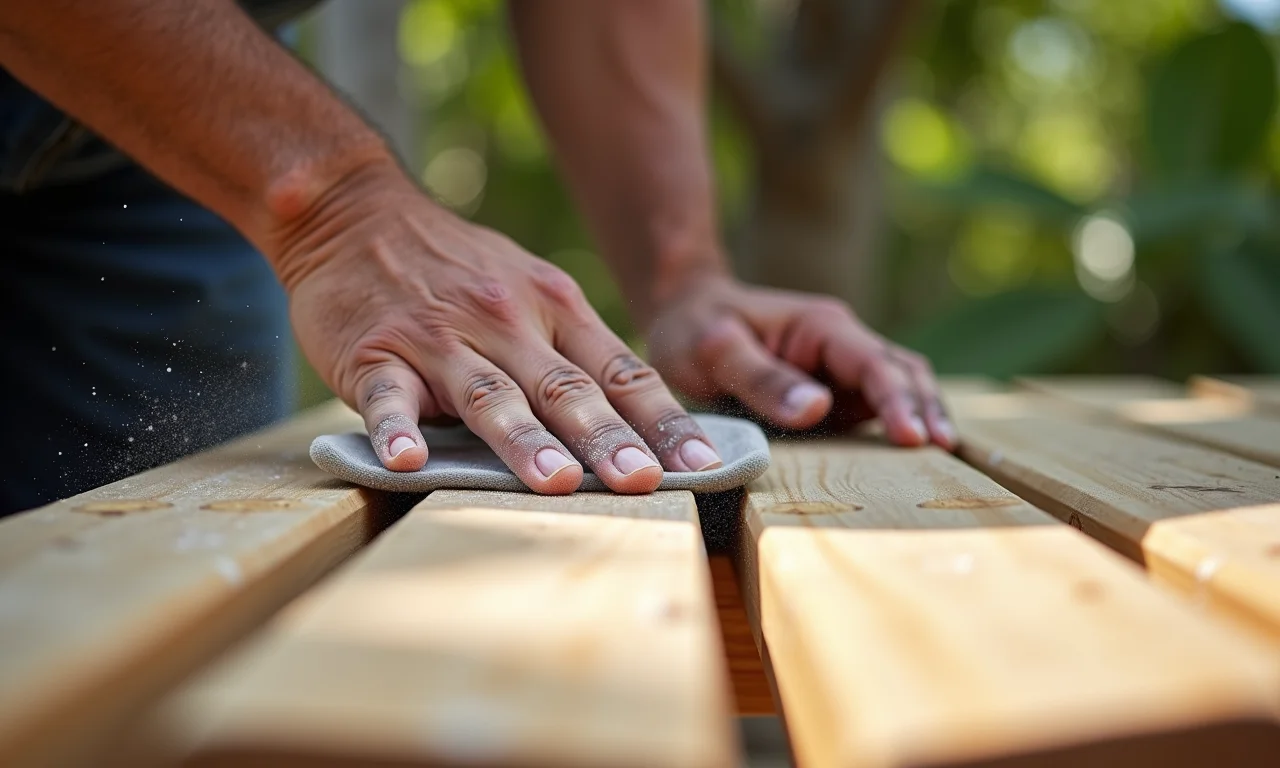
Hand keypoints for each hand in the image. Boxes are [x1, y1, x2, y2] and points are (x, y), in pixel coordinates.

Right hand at [277, 163, 723, 493]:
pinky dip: (399, 428)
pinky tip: (408, 461)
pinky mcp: (375, 352)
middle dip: (608, 438)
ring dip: (524, 441)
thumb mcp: (530, 287)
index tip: (702, 463)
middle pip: (566, 388)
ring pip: (491, 395)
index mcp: (554, 306)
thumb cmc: (455, 266)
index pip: (621, 371)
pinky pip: (389, 396)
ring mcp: (440, 336)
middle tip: (642, 482)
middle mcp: (506, 319)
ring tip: (553, 483)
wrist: (355, 212)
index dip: (663, 420)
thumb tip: (639, 423)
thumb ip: (574, 349)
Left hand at [645, 275, 955, 447]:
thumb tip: (817, 407)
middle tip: (940, 453)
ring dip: (921, 414)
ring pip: (901, 385)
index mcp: (821, 326)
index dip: (897, 400)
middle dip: (924, 408)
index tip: (912, 438)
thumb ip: (761, 377)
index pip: (874, 363)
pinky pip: (876, 405)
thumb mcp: (714, 349)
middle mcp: (842, 342)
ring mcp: (841, 367)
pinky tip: (912, 456)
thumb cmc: (695, 327)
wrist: (685, 313)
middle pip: (902, 371)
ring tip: (941, 455)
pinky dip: (898, 424)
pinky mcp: (835, 390)